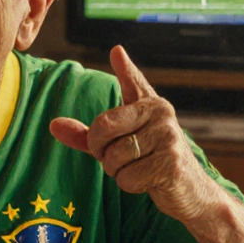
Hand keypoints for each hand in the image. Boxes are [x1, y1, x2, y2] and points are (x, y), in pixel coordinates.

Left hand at [50, 45, 218, 221]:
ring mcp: (168, 137)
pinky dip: (130, 185)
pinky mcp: (171, 164)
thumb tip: (53, 125)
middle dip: (99, 150)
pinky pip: (128, 178)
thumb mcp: (118, 145)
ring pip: (114, 157)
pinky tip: (148, 181)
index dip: (124, 69)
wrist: (190, 191)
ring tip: (137, 168)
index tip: (116, 51)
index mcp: (150, 104)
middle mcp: (161, 114)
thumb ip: (86, 135)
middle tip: (114, 158)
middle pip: (103, 127)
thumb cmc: (148, 161)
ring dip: (117, 171)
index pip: (133, 83)